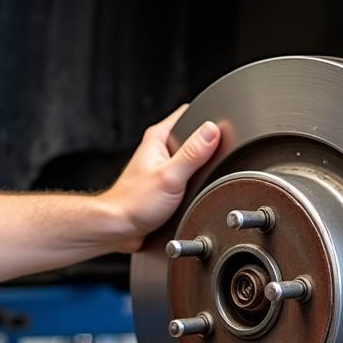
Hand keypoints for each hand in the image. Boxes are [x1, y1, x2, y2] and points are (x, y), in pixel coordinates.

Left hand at [102, 106, 219, 252]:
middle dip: (208, 146)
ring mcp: (162, 165)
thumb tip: (212, 130)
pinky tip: (194, 191)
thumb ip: (193, 154)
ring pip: (192, 157)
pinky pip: (187, 174)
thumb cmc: (134, 203)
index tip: (222, 130)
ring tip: (202, 179)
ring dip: (201, 166)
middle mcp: (159, 149)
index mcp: (158, 137)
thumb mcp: (170, 177)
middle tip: (213, 161)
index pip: (189, 113)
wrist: (120, 229)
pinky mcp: (165, 182)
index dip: (208, 118)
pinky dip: (194, 181)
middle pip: (194, 137)